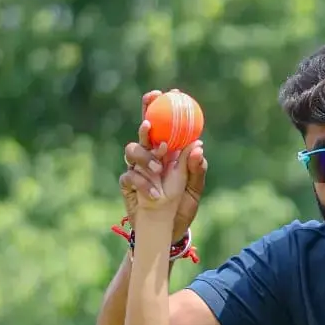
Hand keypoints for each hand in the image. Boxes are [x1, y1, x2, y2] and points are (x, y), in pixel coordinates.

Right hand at [120, 91, 206, 240]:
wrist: (168, 231)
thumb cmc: (182, 207)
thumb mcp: (195, 189)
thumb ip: (196, 169)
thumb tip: (197, 145)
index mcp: (169, 152)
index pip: (166, 124)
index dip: (166, 107)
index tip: (173, 94)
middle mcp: (151, 155)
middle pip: (144, 129)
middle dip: (145, 115)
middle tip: (150, 120)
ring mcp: (137, 168)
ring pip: (132, 150)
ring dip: (145, 157)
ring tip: (158, 170)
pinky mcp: (127, 183)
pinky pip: (130, 176)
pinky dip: (144, 184)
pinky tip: (156, 194)